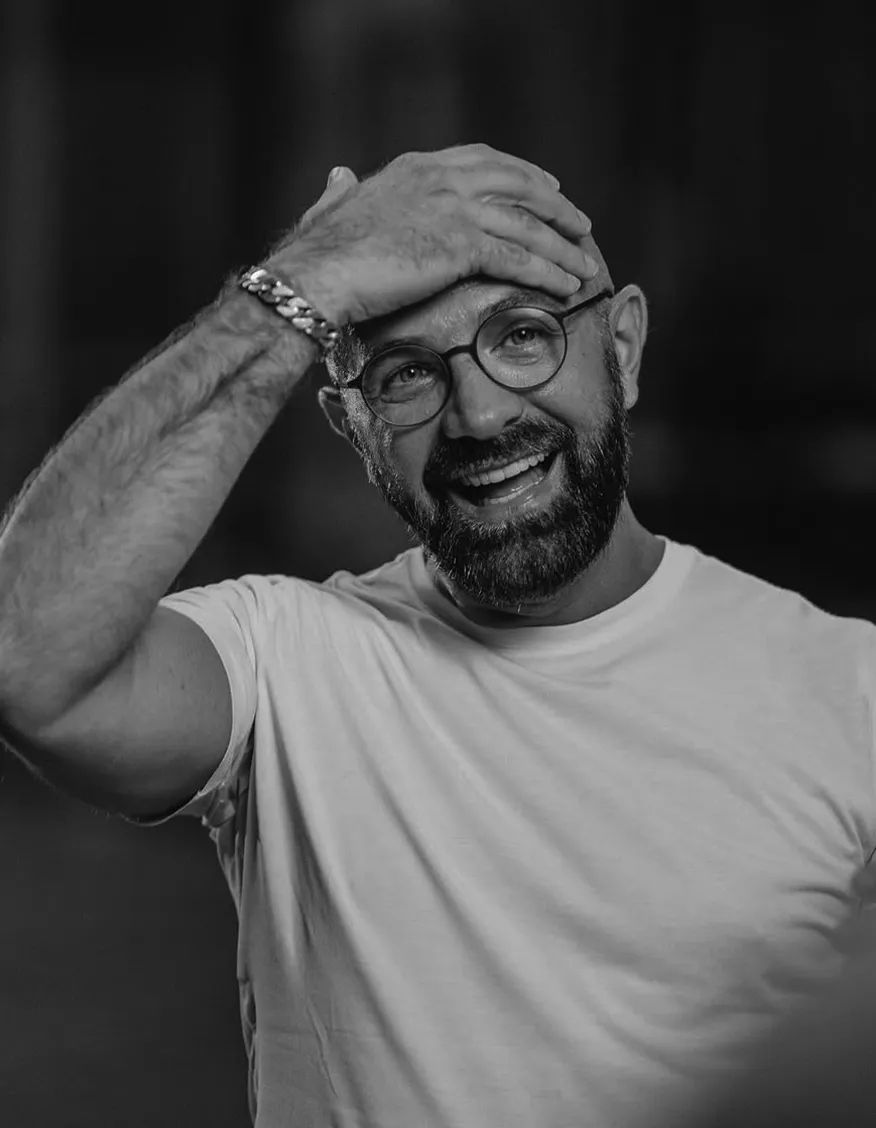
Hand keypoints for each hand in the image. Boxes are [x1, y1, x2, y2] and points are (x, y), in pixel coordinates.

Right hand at [266, 144, 597, 325]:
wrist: (315, 274)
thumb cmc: (317, 254)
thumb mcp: (331, 209)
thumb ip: (341, 190)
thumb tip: (338, 175)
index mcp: (416, 168)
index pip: (484, 160)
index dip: (521, 175)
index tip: (546, 188)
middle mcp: (441, 179)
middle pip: (518, 184)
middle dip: (555, 206)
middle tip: (580, 224)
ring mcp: (453, 208)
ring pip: (526, 223)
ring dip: (562, 245)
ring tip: (586, 264)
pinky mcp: (460, 244)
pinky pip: (518, 257)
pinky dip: (547, 271)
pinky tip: (567, 285)